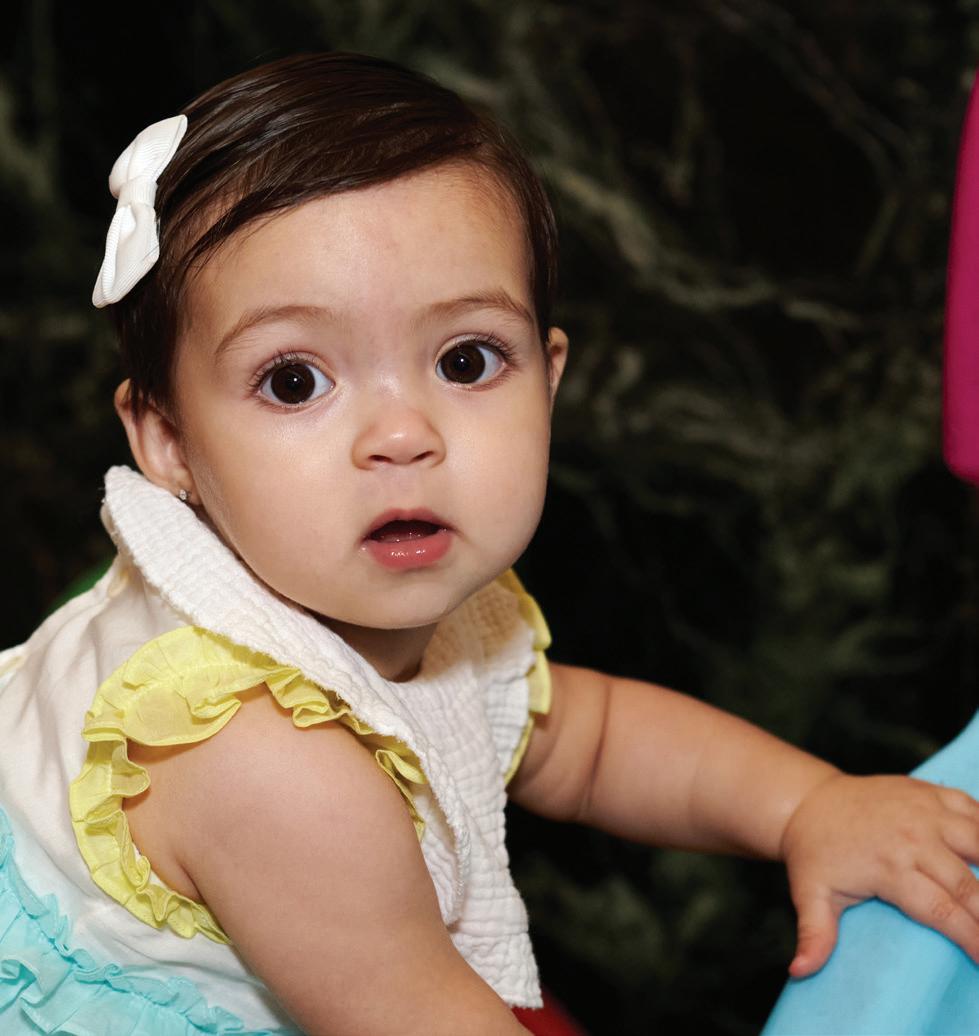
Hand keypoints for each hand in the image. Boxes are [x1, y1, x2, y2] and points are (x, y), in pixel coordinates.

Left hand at [779, 772, 978, 976]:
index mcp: (888, 867)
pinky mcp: (926, 792)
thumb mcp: (811, 894)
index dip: (972, 938)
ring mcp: (922, 810)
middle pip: (967, 884)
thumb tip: (800, 970)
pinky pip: (971, 806)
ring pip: (978, 841)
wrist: (807, 802)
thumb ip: (815, 934)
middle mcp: (911, 836)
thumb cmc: (815, 853)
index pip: (942, 910)